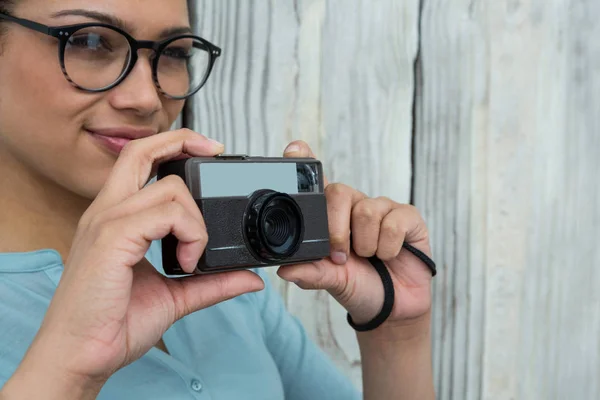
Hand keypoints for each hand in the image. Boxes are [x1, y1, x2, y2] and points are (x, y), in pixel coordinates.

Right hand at [23, 129, 264, 383]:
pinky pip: (165, 213)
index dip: (172, 145)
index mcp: (117, 218)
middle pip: (142, 151)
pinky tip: (186, 261)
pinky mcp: (113, 237)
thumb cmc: (116, 323)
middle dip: (184, 141)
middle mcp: (108, 212)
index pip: (139, 160)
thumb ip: (212, 282)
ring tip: (192, 256)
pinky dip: (190, 233)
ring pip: (169, 188)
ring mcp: (108, 221)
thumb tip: (250, 278)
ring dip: (196, 220)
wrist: (84, 355)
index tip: (208, 150)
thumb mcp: (176, 296)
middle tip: (217, 151)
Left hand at [278, 141, 432, 329]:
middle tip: (341, 256)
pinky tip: (390, 255)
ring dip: (366, 245)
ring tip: (370, 257)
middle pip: (338, 192)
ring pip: (366, 211)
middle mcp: (355, 205)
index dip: (306, 162)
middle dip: (337, 230)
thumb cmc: (358, 286)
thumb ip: (310, 272)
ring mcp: (382, 208)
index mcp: (331, 216)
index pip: (317, 181)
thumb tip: (284, 270)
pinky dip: (388, 247)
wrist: (392, 307)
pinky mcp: (408, 216)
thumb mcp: (331, 281)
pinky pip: (393, 222)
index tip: (295, 148)